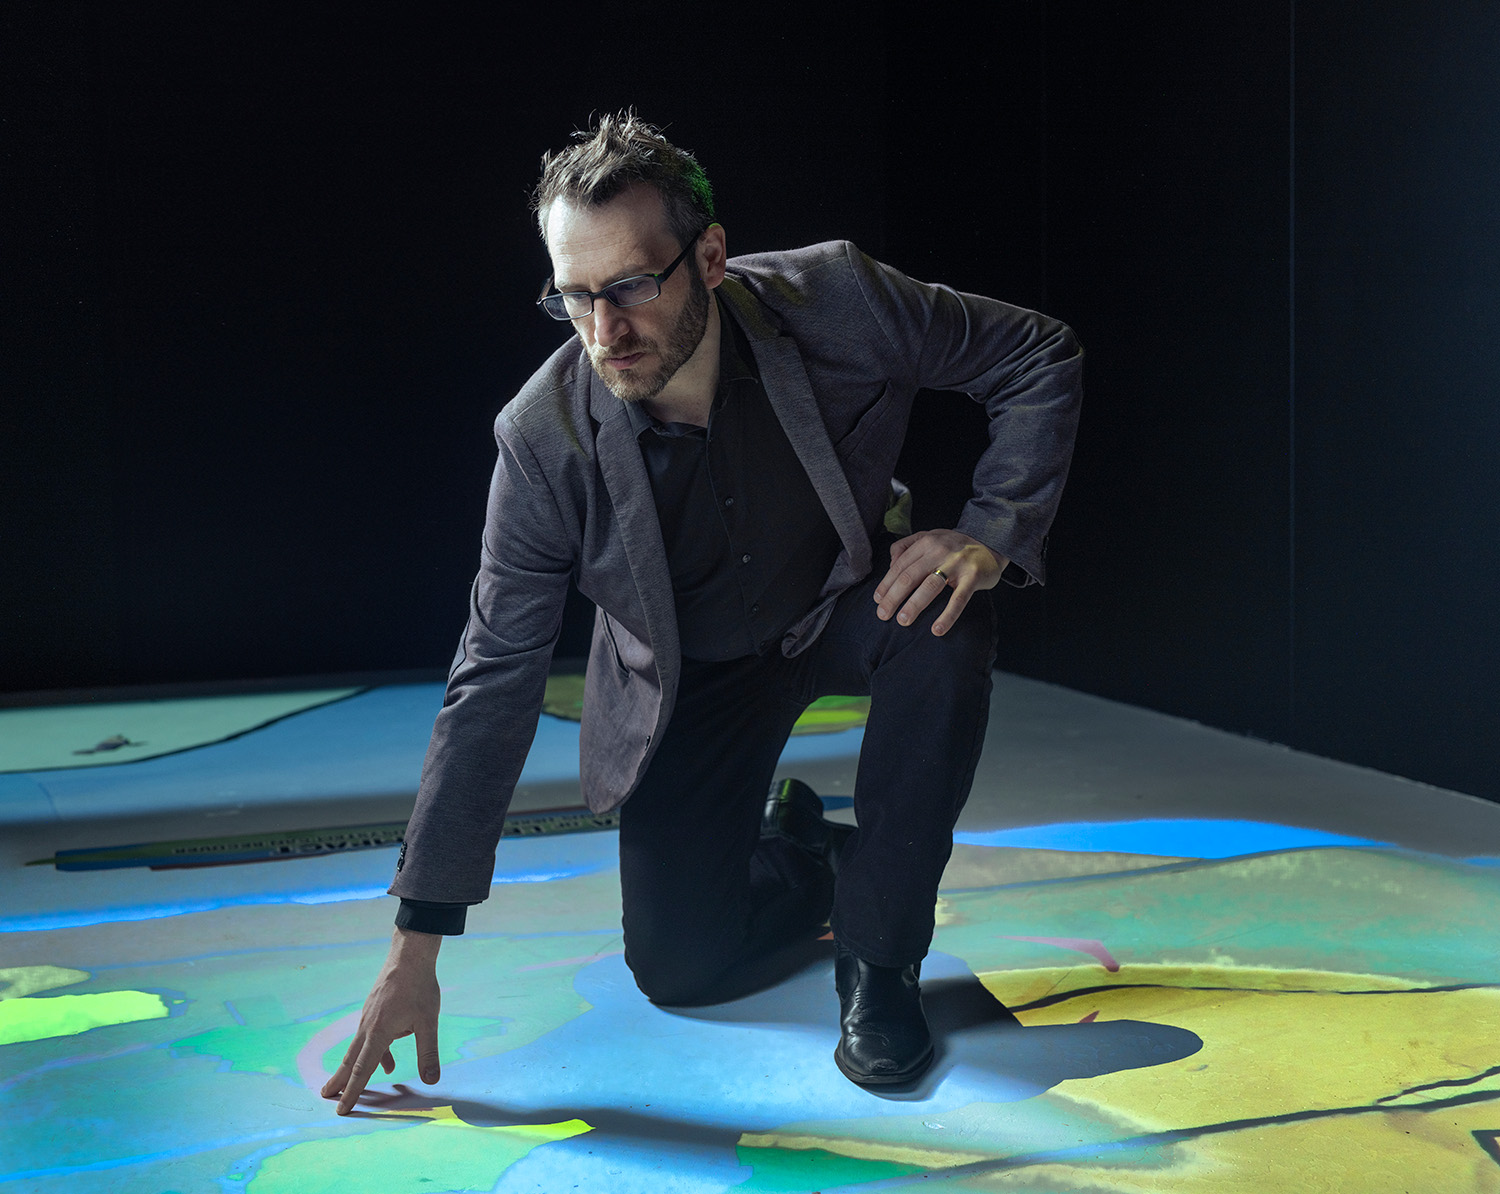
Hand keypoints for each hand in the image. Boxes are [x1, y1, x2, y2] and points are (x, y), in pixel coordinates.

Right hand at [321, 927, 442, 1114]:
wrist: (410, 956)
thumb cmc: (419, 987)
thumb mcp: (429, 1022)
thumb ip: (428, 1053)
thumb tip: (432, 1080)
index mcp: (379, 1033)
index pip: (363, 1069)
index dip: (353, 1091)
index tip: (341, 1109)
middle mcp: (368, 1026)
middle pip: (351, 1060)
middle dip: (340, 1081)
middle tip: (325, 1097)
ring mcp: (369, 1016)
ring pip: (358, 1047)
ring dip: (352, 1067)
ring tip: (345, 1084)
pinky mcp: (374, 1009)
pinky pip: (370, 1036)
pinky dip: (375, 1052)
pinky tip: (388, 1061)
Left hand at [873, 530, 1005, 635]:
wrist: (992, 542)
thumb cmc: (955, 545)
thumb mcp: (930, 536)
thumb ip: (907, 546)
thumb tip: (890, 564)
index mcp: (926, 542)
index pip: (900, 566)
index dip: (886, 584)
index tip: (877, 600)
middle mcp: (939, 551)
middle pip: (909, 577)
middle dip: (893, 598)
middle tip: (883, 616)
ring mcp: (956, 564)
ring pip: (930, 587)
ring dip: (914, 605)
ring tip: (903, 621)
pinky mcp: (973, 577)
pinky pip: (958, 600)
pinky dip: (947, 616)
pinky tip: (937, 630)